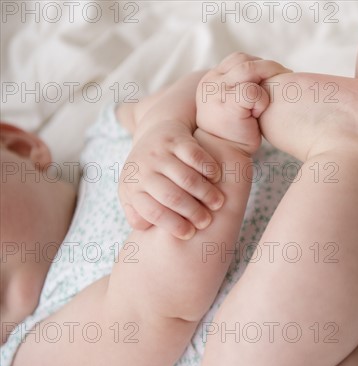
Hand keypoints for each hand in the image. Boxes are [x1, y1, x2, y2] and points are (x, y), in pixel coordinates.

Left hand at [119, 120, 223, 239]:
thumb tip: (146, 229)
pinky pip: (197, 157)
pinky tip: (216, 179)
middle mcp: (143, 168)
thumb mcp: (134, 191)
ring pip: (187, 179)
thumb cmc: (149, 172)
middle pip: (172, 197)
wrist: (155, 131)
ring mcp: (159, 152)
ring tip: (217, 204)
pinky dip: (209, 170)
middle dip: (193, 213)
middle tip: (206, 221)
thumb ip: (138, 213)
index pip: (153, 212)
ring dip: (206, 194)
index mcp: (132, 187)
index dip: (173, 225)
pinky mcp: (176, 139)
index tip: (189, 234)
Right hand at [196, 52, 291, 154]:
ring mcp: (217, 92)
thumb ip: (243, 86)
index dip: (259, 64)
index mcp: (212, 79)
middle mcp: (211, 82)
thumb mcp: (236, 103)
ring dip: (266, 81)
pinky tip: (260, 113)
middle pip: (244, 60)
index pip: (238, 59)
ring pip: (249, 70)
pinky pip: (252, 91)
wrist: (225, 156)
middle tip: (285, 78)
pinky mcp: (228, 104)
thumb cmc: (237, 132)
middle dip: (268, 68)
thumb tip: (271, 70)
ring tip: (270, 99)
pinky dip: (262, 100)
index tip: (274, 76)